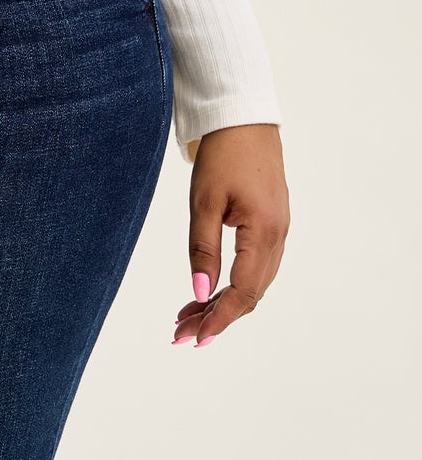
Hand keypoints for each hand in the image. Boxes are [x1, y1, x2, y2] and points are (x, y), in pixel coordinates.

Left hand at [173, 124, 289, 346]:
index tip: (194, 339)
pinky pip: (256, 267)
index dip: (219, 319)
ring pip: (254, 283)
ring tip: (187, 318)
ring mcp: (279, 231)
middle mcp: (278, 236)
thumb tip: (200, 293)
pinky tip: (206, 293)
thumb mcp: (203, 204)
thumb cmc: (223, 155)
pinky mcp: (271, 225)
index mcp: (264, 231)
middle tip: (180, 334)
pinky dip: (232, 286)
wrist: (244, 119)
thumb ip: (203, 251)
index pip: (244, 291)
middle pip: (251, 294)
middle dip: (216, 318)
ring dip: (223, 304)